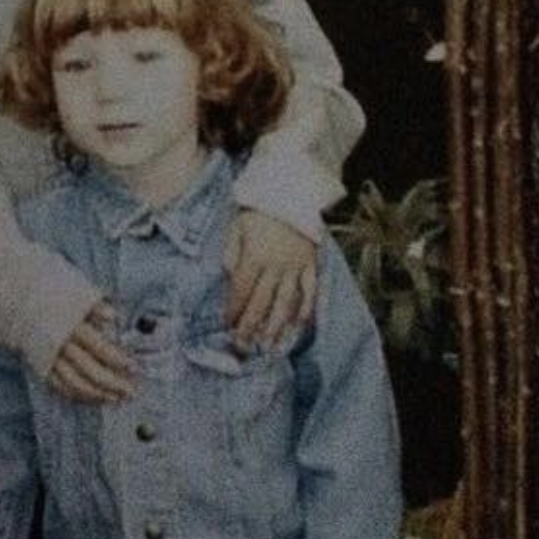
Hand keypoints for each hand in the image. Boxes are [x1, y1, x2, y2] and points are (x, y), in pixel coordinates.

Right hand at [47, 302, 133, 403]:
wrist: (20, 302)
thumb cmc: (55, 298)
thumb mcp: (76, 294)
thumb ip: (96, 307)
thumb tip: (114, 316)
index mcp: (71, 325)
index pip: (98, 346)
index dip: (117, 359)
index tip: (134, 368)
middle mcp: (60, 344)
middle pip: (89, 370)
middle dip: (112, 383)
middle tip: (130, 391)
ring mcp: (50, 359)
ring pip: (75, 384)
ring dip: (98, 394)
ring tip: (116, 398)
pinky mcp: (43, 368)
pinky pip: (61, 388)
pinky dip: (78, 396)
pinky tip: (94, 397)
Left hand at [223, 211, 317, 349]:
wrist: (291, 192)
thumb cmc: (259, 210)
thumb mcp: (237, 226)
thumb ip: (231, 253)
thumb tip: (229, 277)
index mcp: (254, 256)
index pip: (241, 290)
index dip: (234, 309)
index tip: (227, 325)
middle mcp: (276, 265)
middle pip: (261, 301)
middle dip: (251, 326)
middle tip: (243, 346)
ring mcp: (295, 266)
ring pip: (285, 302)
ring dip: (276, 325)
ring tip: (269, 345)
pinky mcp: (311, 264)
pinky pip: (310, 291)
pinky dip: (305, 310)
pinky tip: (298, 327)